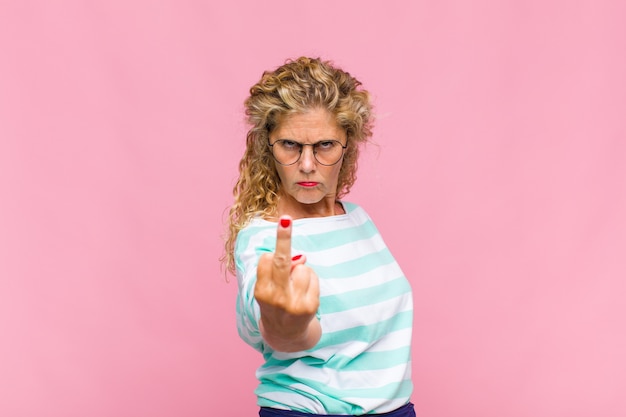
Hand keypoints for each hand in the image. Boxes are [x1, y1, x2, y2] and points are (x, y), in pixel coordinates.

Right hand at [255, 216, 320, 351]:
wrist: (285, 335)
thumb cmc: (275, 303)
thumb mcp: (269, 289)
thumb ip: (277, 271)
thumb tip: (300, 257)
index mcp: (261, 292)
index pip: (267, 260)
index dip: (272, 254)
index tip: (281, 224)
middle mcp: (276, 298)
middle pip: (281, 261)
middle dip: (283, 238)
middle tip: (286, 219)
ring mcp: (294, 303)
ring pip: (302, 267)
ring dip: (301, 270)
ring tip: (295, 286)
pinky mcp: (310, 306)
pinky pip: (313, 276)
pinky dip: (310, 279)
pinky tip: (304, 292)